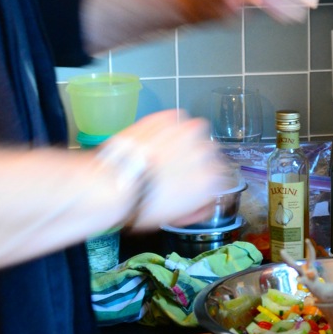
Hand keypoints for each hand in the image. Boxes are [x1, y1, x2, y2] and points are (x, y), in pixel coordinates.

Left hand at [107, 111, 231, 230]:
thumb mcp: (174, 216)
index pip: (219, 177)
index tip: (192, 183)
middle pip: (210, 153)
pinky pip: (176, 119)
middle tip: (174, 168)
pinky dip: (168, 126)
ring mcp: (189, 131)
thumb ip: (197, 207)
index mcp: (212, 180)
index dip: (203, 181)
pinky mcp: (169, 117)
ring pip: (196, 131)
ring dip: (185, 139)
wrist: (113, 183)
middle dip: (195, 159)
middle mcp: (207, 153)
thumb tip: (203, 203)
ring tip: (164, 150)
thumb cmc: (140, 204)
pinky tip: (154, 140)